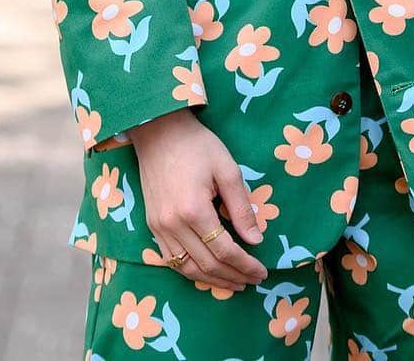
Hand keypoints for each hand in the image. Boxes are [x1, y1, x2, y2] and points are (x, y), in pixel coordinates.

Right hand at [129, 107, 268, 289]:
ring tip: (234, 282)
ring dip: (212, 280)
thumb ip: (241, 207)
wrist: (158, 131)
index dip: (246, 264)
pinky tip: (207, 271)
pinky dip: (191, 270)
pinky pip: (171, 259)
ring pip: (187, 268)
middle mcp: (173, 225)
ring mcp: (159, 227)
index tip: (262, 271)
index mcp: (194, 210)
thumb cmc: (196, 145)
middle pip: (207, 265)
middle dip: (233, 276)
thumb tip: (256, 240)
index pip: (224, 250)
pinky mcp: (152, 226)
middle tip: (252, 280)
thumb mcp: (227, 169)